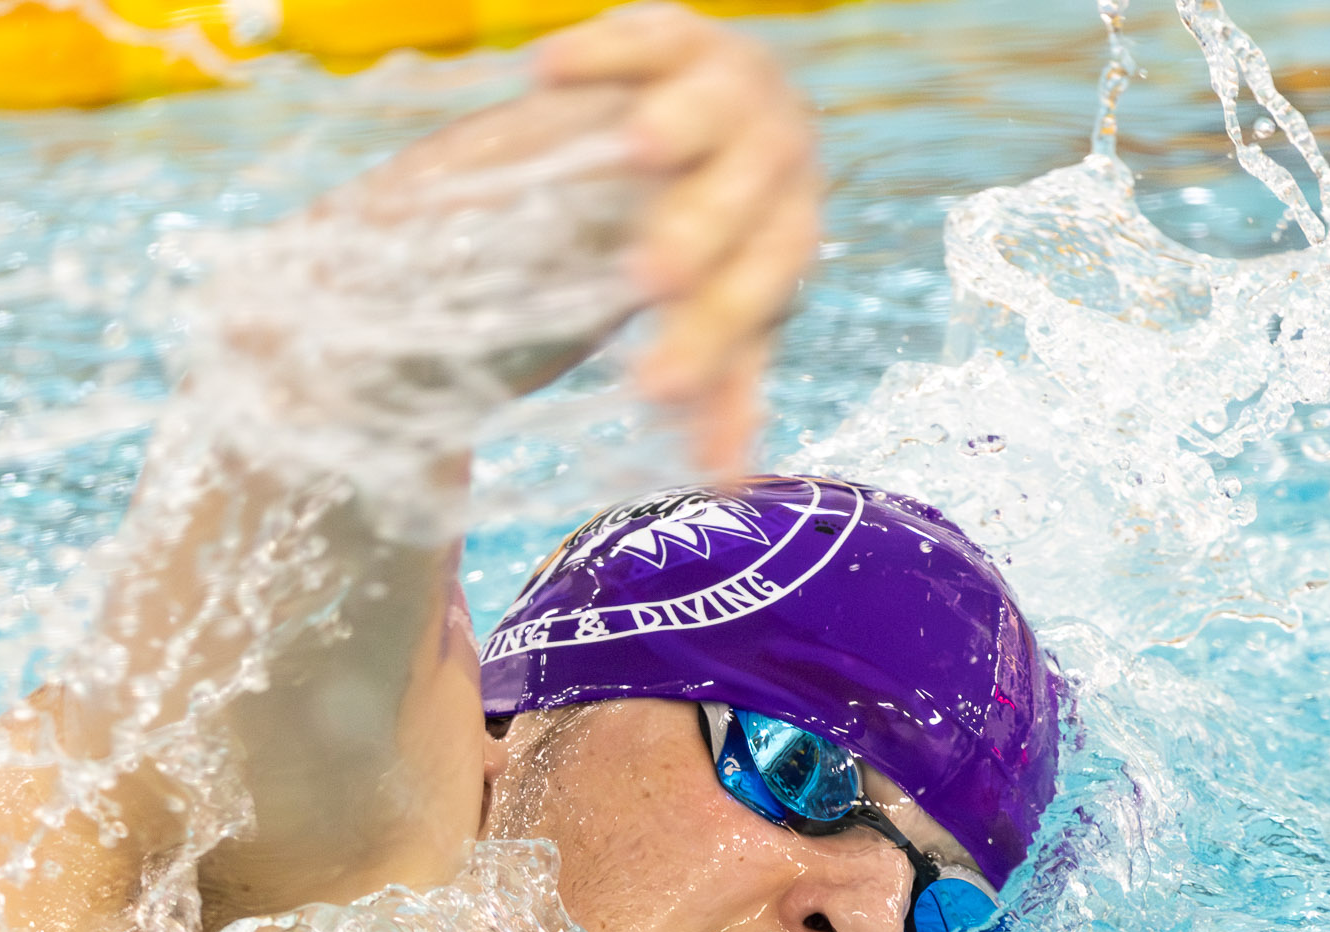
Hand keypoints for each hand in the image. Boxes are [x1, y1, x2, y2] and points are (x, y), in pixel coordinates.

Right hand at [540, 4, 820, 475]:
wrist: (712, 123)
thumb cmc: (704, 246)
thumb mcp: (711, 316)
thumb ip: (720, 387)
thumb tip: (728, 488)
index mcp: (785, 242)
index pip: (757, 297)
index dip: (713, 344)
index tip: (652, 391)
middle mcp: (777, 164)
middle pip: (749, 202)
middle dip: (700, 239)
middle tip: (646, 277)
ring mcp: (735, 92)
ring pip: (721, 104)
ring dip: (683, 126)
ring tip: (635, 148)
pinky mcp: (681, 36)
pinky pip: (650, 32)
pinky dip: (606, 47)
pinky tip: (544, 71)